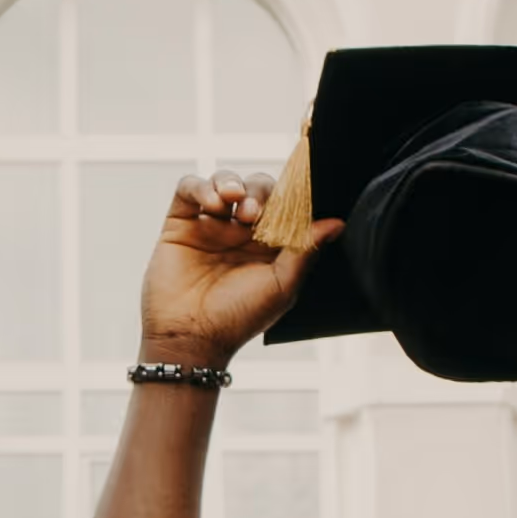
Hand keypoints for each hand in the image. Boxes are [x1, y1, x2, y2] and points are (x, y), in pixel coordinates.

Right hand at [137, 171, 332, 370]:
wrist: (191, 336)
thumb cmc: (238, 318)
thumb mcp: (281, 285)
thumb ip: (305, 251)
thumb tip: (336, 224)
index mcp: (268, 244)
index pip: (283, 205)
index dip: (288, 196)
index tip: (292, 197)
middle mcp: (240, 231)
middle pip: (255, 188)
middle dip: (259, 192)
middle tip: (254, 214)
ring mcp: (210, 225)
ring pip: (224, 181)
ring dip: (231, 182)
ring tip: (232, 200)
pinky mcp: (180, 223)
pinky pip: (188, 188)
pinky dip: (201, 187)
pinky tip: (212, 203)